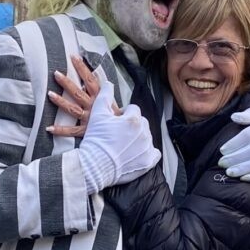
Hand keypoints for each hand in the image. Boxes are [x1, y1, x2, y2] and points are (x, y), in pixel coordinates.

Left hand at [48, 56, 119, 135]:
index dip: (82, 68)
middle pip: (78, 92)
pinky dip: (61, 130)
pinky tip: (49, 128)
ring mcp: (89, 118)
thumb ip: (104, 92)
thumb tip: (101, 80)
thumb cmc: (115, 116)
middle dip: (67, 82)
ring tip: (49, 94)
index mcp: (100, 97)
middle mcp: (93, 106)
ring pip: (73, 109)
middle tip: (56, 73)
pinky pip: (72, 131)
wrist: (122, 133)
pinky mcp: (86, 131)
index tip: (73, 57)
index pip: (90, 79)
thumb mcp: (112, 101)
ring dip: (61, 101)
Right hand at [76, 78, 159, 192]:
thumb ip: (104, 95)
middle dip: (132, 125)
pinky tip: (137, 153)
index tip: (115, 122)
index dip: (123, 114)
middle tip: (119, 133)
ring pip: (147, 136)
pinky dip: (148, 153)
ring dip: (138, 138)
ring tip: (124, 144)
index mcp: (133, 119)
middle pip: (142, 122)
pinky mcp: (148, 162)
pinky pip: (154, 153)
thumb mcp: (97, 114)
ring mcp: (147, 148)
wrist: (94, 165)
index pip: (133, 109)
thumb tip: (108, 83)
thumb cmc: (96, 140)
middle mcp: (144, 132)